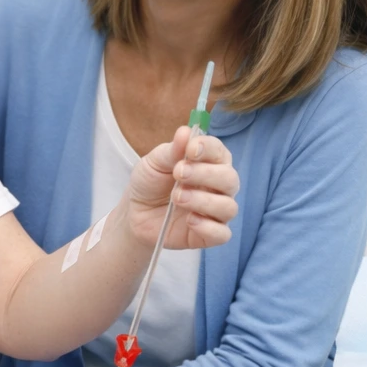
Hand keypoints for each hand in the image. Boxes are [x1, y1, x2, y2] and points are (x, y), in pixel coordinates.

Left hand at [127, 127, 238, 249]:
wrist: (135, 213)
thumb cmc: (150, 183)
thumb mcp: (154, 162)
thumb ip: (171, 150)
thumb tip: (185, 131)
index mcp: (209, 163)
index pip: (220, 152)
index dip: (208, 148)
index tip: (190, 150)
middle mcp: (218, 186)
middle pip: (230, 179)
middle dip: (205, 175)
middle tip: (178, 174)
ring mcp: (216, 211)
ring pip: (229, 207)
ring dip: (204, 201)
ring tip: (178, 198)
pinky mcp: (210, 235)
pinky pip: (222, 234)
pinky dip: (208, 227)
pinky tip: (190, 221)